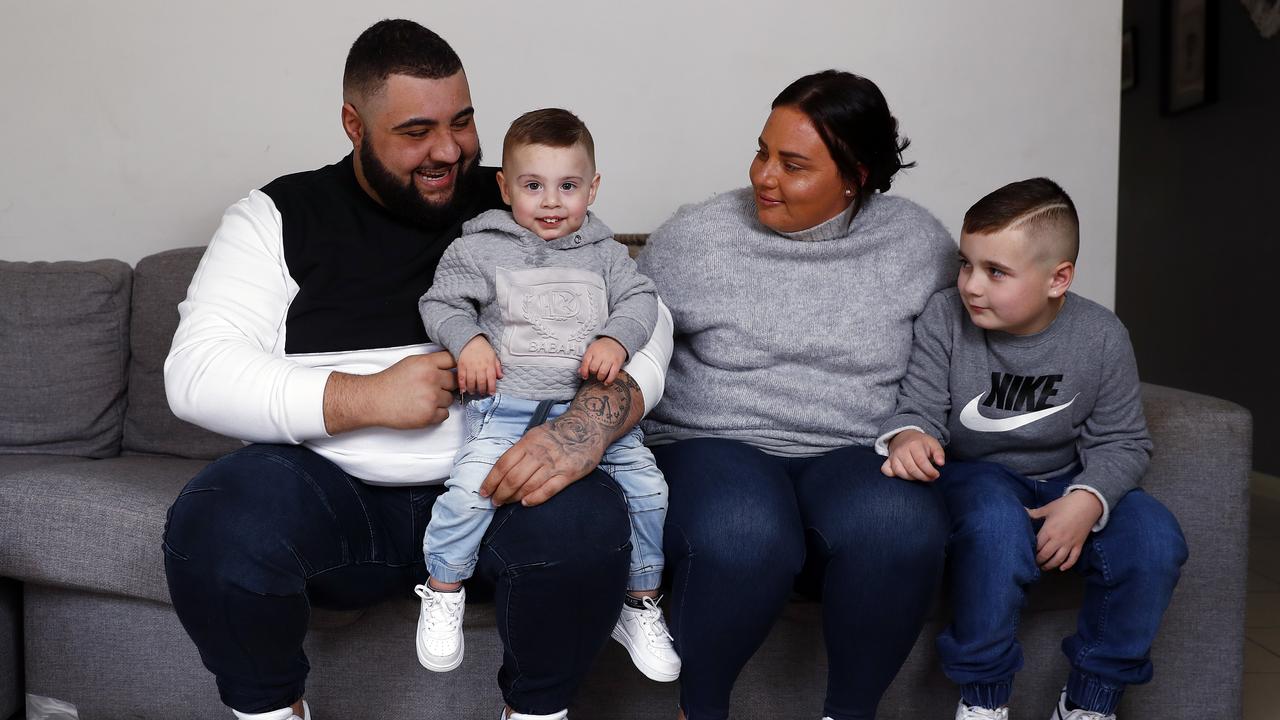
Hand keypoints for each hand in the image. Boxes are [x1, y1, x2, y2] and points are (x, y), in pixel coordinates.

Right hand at [323, 351, 456, 433]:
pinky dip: (437, 414)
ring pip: (450, 399)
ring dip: (440, 400)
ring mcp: (431, 398)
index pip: (454, 360)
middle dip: (445, 385)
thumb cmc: (390, 382)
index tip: (451, 371)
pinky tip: (423, 408)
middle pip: (454, 381)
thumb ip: (431, 363)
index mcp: (427, 363)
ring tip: (423, 399)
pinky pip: (445, 414)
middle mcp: (431, 379)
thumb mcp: (411, 363)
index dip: (454, 366)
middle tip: (431, 388)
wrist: (374, 400)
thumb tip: (450, 365)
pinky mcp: (429, 415)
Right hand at [457, 335, 501, 394]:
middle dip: (482, 390)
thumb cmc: (483, 348)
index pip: (491, 379)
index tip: (491, 393)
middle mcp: (480, 366)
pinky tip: (463, 390)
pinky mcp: (461, 366)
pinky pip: (461, 378)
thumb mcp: (493, 356)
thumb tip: (501, 377)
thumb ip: (497, 367)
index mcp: (489, 364)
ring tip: (473, 392)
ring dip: (472, 389)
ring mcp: (470, 366)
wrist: (470, 340)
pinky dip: (462, 385)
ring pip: (471, 382)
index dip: (492, 388)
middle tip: (482, 393)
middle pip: (481, 382)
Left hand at [480, 372, 642, 506]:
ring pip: (528, 485)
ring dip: (513, 497)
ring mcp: (554, 464)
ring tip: (506, 503)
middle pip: (513, 478)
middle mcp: (539, 453)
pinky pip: (548, 489)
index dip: (491, 480)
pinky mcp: (568, 473)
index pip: (503, 464)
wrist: (588, 426)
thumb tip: (503, 470)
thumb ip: (521, 450)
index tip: (484, 491)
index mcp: (528, 442)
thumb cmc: (559, 432)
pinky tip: (525, 503)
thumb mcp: (536, 434)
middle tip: (495, 502)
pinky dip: (535, 498)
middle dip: (500, 493)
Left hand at [580, 337, 625, 383]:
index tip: (585, 376)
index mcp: (592, 350)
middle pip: (593, 368)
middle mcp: (601, 354)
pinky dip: (609, 380)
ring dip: (600, 378)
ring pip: (602, 373)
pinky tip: (606, 382)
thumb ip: (585, 361)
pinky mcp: (617, 363)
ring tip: (600, 377)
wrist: (615, 341)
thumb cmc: (602, 347)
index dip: (584, 371)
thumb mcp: (591, 350)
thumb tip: (580, 372)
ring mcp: (610, 358)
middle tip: (595, 373)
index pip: (585, 362)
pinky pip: (613, 374)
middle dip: (593, 373)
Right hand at [880, 429, 944, 480]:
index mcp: (914, 444)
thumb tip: (941, 463)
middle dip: (923, 477)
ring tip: (920, 476)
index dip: (930, 471)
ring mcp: (893, 456)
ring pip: (901, 472)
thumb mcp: (933, 444)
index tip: (936, 475)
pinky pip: (887, 471)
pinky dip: (895, 475)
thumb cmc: (921, 443)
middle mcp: (901, 450)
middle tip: (930, 478)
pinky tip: (905, 475)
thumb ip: (939, 453)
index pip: (921, 462)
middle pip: (912, 469)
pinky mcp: (888, 461)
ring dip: (912, 478)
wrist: (905, 436)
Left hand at [1026, 491, 1101, 570]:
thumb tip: (1021, 510)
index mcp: (1049, 530)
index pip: (1037, 546)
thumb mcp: (1048, 508)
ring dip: (1050, 565)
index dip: (1031, 551)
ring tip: (1044, 567)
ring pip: (1058, 560)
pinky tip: (1062, 568)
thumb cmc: (1066, 505)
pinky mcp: (1079, 545)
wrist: (1087, 503)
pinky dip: (1067, 565)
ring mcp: (1070, 543)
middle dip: (1038, 561)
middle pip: (1046, 555)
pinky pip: (1073, 558)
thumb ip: (1034, 513)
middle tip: (1033, 563)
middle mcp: (1058, 539)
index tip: (1027, 553)